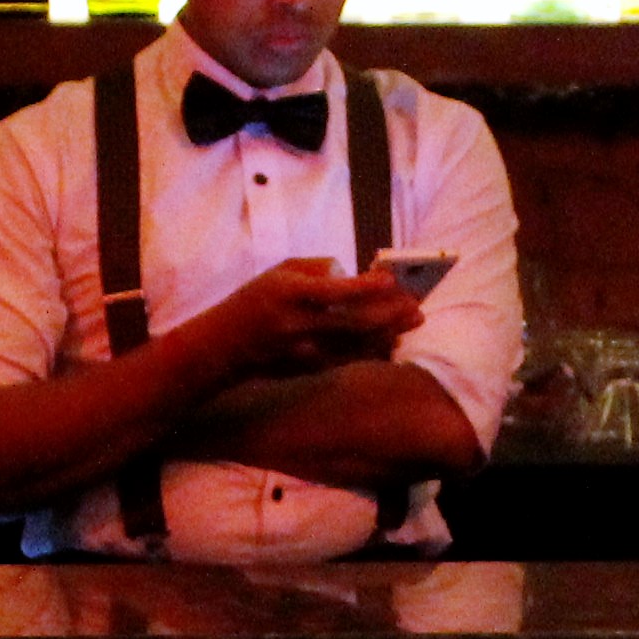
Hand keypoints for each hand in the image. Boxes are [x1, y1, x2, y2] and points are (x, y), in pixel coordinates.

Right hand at [177, 257, 425, 385]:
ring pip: (357, 346)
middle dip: (390, 314)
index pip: (334, 291)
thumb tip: (356, 274)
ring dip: (388, 333)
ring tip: (412, 320)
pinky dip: (372, 350)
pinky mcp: (307, 369)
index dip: (366, 286)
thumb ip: (319, 268)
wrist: (222, 345)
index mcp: (289, 294)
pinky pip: (348, 361)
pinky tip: (391, 339)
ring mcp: (303, 352)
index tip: (391, 280)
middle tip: (416, 305)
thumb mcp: (279, 271)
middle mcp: (298, 325)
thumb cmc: (254, 300)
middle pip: (354, 323)